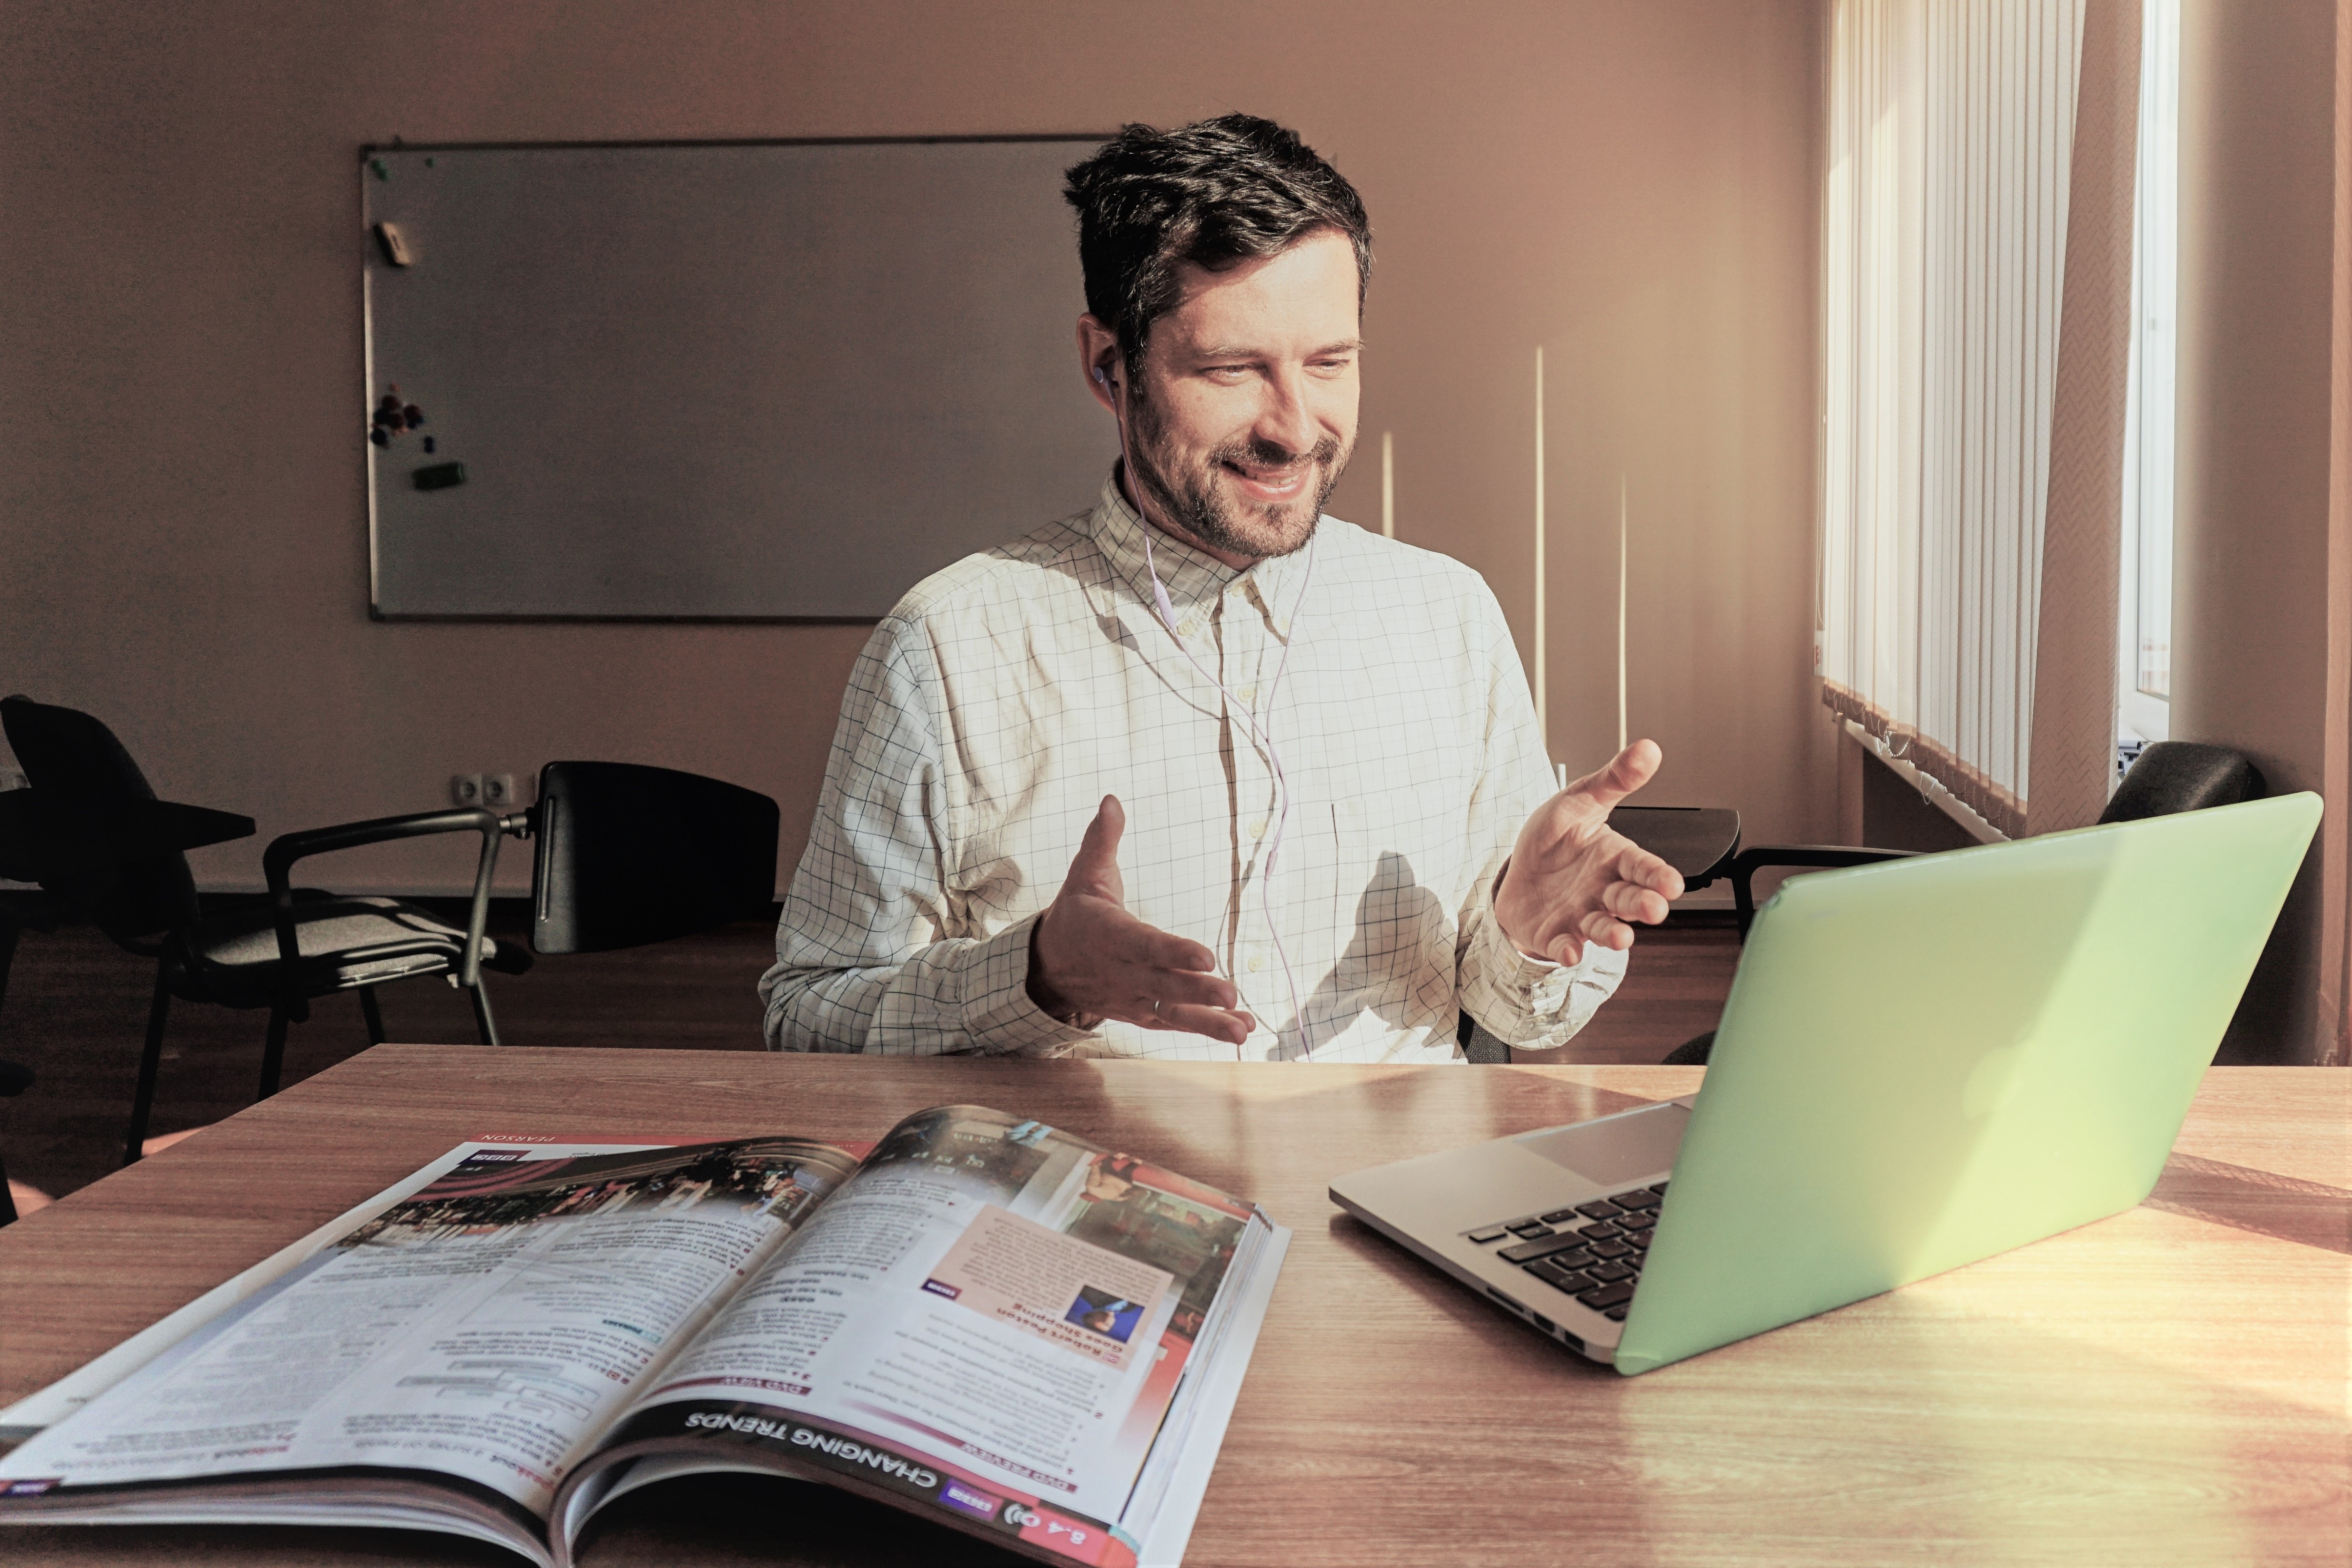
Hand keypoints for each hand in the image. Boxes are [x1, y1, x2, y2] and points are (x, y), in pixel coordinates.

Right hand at [1028, 796, 1255, 1043]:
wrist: (1048, 966)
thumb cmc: (1076, 914)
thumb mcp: (1083, 874)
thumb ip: (1102, 840)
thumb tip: (1112, 799)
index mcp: (1109, 934)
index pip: (1144, 944)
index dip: (1174, 952)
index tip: (1206, 956)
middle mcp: (1121, 971)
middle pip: (1163, 983)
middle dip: (1198, 991)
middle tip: (1231, 993)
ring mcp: (1132, 997)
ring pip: (1172, 1012)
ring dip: (1209, 1021)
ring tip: (1243, 1028)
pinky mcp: (1141, 1013)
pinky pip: (1174, 1024)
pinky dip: (1206, 1027)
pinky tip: (1240, 1028)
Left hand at [1493, 739, 1685, 965]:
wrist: (1516, 871)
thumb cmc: (1554, 839)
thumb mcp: (1579, 800)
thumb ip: (1613, 780)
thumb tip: (1647, 748)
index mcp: (1615, 858)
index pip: (1643, 866)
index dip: (1658, 876)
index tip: (1672, 884)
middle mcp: (1605, 890)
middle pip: (1630, 900)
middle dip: (1643, 906)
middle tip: (1655, 909)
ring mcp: (1582, 915)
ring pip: (1604, 927)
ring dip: (1613, 935)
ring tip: (1620, 938)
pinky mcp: (1556, 935)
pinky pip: (1564, 945)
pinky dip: (1568, 951)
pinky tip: (1571, 951)